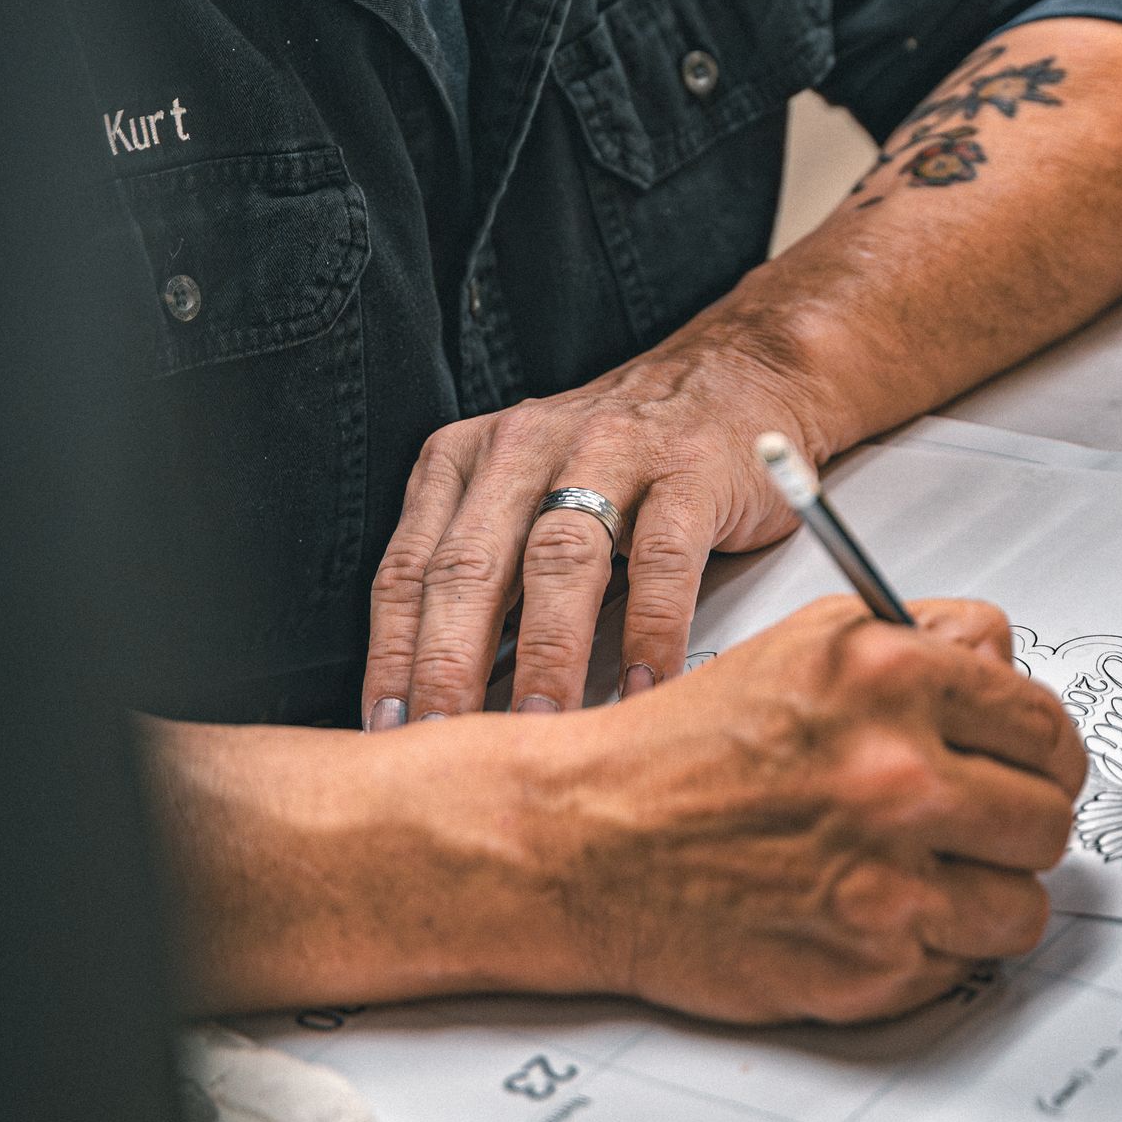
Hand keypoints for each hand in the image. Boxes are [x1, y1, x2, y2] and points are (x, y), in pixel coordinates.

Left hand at [363, 327, 821, 725]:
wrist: (736, 374)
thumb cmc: (617, 459)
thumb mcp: (525, 495)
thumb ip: (484, 577)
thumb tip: (442, 697)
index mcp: (467, 460)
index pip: (410, 569)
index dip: (393, 655)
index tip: (384, 729)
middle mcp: (525, 447)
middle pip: (471, 568)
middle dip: (450, 666)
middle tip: (442, 747)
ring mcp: (609, 451)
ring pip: (560, 560)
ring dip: (545, 655)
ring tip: (537, 731)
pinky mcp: (689, 469)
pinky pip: (665, 558)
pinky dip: (652, 630)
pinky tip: (644, 689)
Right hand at [500, 593, 1085, 1023]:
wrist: (587, 843)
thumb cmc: (683, 749)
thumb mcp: (807, 644)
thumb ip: (925, 641)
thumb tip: (1006, 665)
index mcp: (892, 678)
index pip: (1048, 726)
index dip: (1040, 752)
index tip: (1026, 766)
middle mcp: (899, 775)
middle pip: (1051, 819)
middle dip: (1016, 823)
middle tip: (970, 824)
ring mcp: (889, 879)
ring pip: (1025, 906)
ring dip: (984, 896)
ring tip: (922, 875)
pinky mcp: (871, 967)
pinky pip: (962, 966)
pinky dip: (928, 949)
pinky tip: (871, 912)